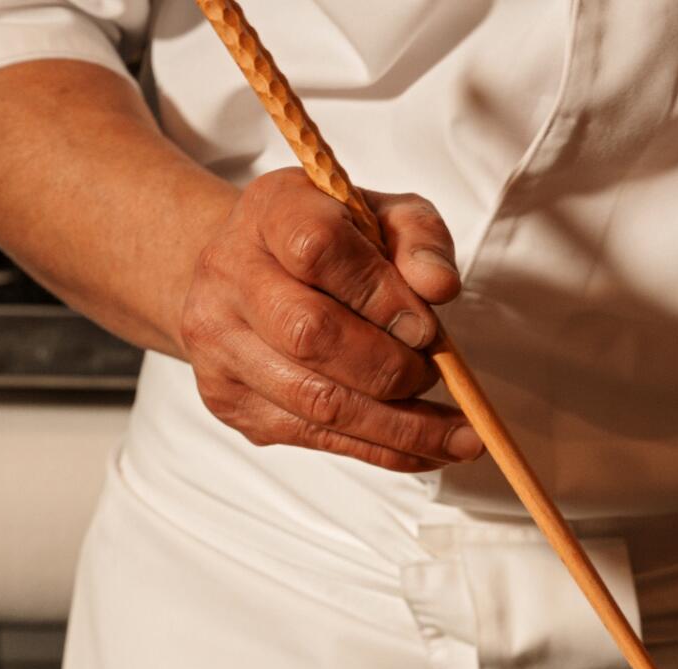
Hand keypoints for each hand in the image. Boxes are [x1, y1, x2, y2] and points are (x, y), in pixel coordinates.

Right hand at [180, 169, 479, 471]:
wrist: (244, 272)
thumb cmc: (328, 242)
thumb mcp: (382, 216)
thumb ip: (420, 238)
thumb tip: (439, 286)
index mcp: (271, 211)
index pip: (317, 248)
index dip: (380, 293)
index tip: (425, 326)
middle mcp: (230, 274)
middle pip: (310, 334)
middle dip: (390, 368)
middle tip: (433, 375)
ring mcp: (220, 342)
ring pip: (315, 400)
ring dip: (399, 425)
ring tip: (457, 435)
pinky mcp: (228, 399)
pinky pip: (313, 437)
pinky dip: (381, 449)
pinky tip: (424, 449)